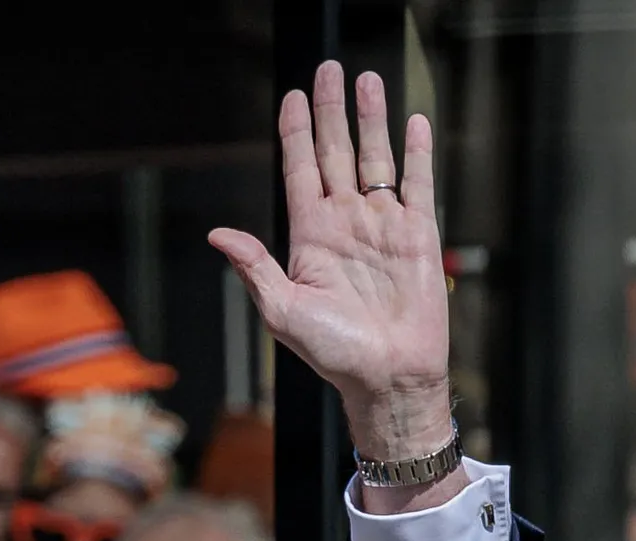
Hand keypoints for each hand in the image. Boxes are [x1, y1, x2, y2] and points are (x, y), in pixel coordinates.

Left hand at [209, 67, 453, 467]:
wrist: (388, 376)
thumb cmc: (334, 354)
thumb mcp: (283, 312)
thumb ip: (255, 269)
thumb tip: (218, 234)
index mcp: (310, 238)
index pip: (300, 171)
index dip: (295, 133)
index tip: (290, 97)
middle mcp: (344, 224)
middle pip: (335, 152)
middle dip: (330, 111)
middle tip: (326, 69)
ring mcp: (381, 224)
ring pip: (374, 157)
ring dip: (371, 118)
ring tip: (366, 80)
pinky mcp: (417, 232)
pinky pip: (416, 181)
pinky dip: (415, 150)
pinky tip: (411, 119)